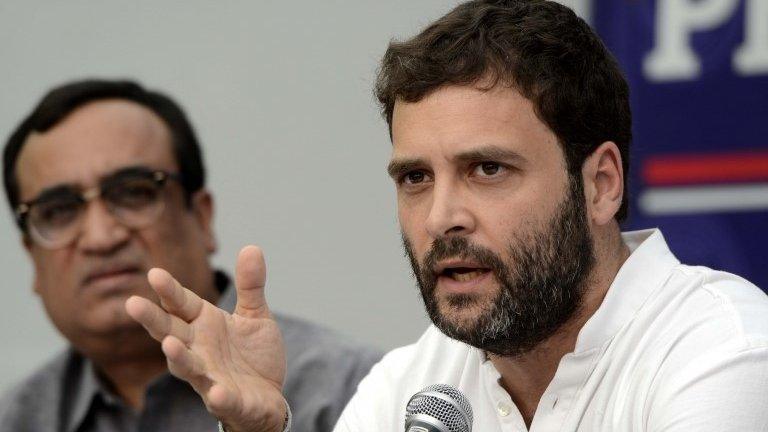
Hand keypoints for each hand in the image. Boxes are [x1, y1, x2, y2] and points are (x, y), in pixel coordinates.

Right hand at [125, 246, 286, 431]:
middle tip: (132, 303)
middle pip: (170, 332)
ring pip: (187, 367)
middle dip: (153, 320)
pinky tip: (216, 392)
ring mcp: (209, 377)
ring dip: (178, 357)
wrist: (268, 395)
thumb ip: (251, 285)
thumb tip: (251, 247)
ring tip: (170, 344)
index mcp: (204, 324)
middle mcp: (198, 349)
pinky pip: (220, 400)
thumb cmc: (253, 354)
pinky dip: (218, 396)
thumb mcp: (255, 314)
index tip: (154, 273)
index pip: (180, 304)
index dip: (168, 290)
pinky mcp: (227, 401)